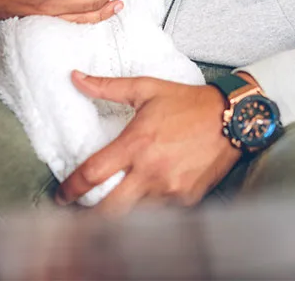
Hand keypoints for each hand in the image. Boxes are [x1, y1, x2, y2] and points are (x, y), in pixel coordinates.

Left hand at [56, 71, 241, 214]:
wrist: (234, 118)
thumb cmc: (190, 103)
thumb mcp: (147, 89)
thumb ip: (108, 86)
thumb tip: (75, 78)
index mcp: (136, 144)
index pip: (92, 174)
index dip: (70, 190)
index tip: (61, 196)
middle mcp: (151, 171)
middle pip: (109, 210)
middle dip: (91, 216)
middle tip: (83, 211)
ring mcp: (171, 189)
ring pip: (135, 217)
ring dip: (122, 213)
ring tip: (116, 205)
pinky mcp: (188, 199)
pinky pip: (161, 214)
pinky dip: (150, 211)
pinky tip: (147, 201)